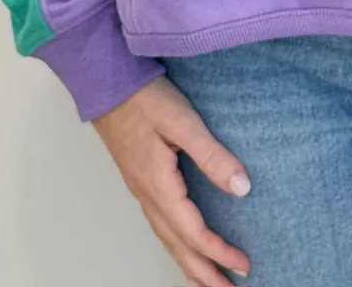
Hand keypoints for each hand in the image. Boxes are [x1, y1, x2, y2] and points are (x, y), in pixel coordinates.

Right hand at [92, 76, 252, 285]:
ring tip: (209, 282)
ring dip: (188, 264)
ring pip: (166, 239)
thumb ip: (212, 155)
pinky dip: (174, 244)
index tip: (243, 266)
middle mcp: (148, 195)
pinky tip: (183, 244)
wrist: (108, 84)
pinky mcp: (141, 179)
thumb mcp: (182, 122)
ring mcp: (141, 189)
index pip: (192, 232)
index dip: (218, 252)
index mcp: (159, 186)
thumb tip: (242, 188)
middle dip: (203, 274)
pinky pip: (160, 225)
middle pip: (177, 246)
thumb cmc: (145, 99)